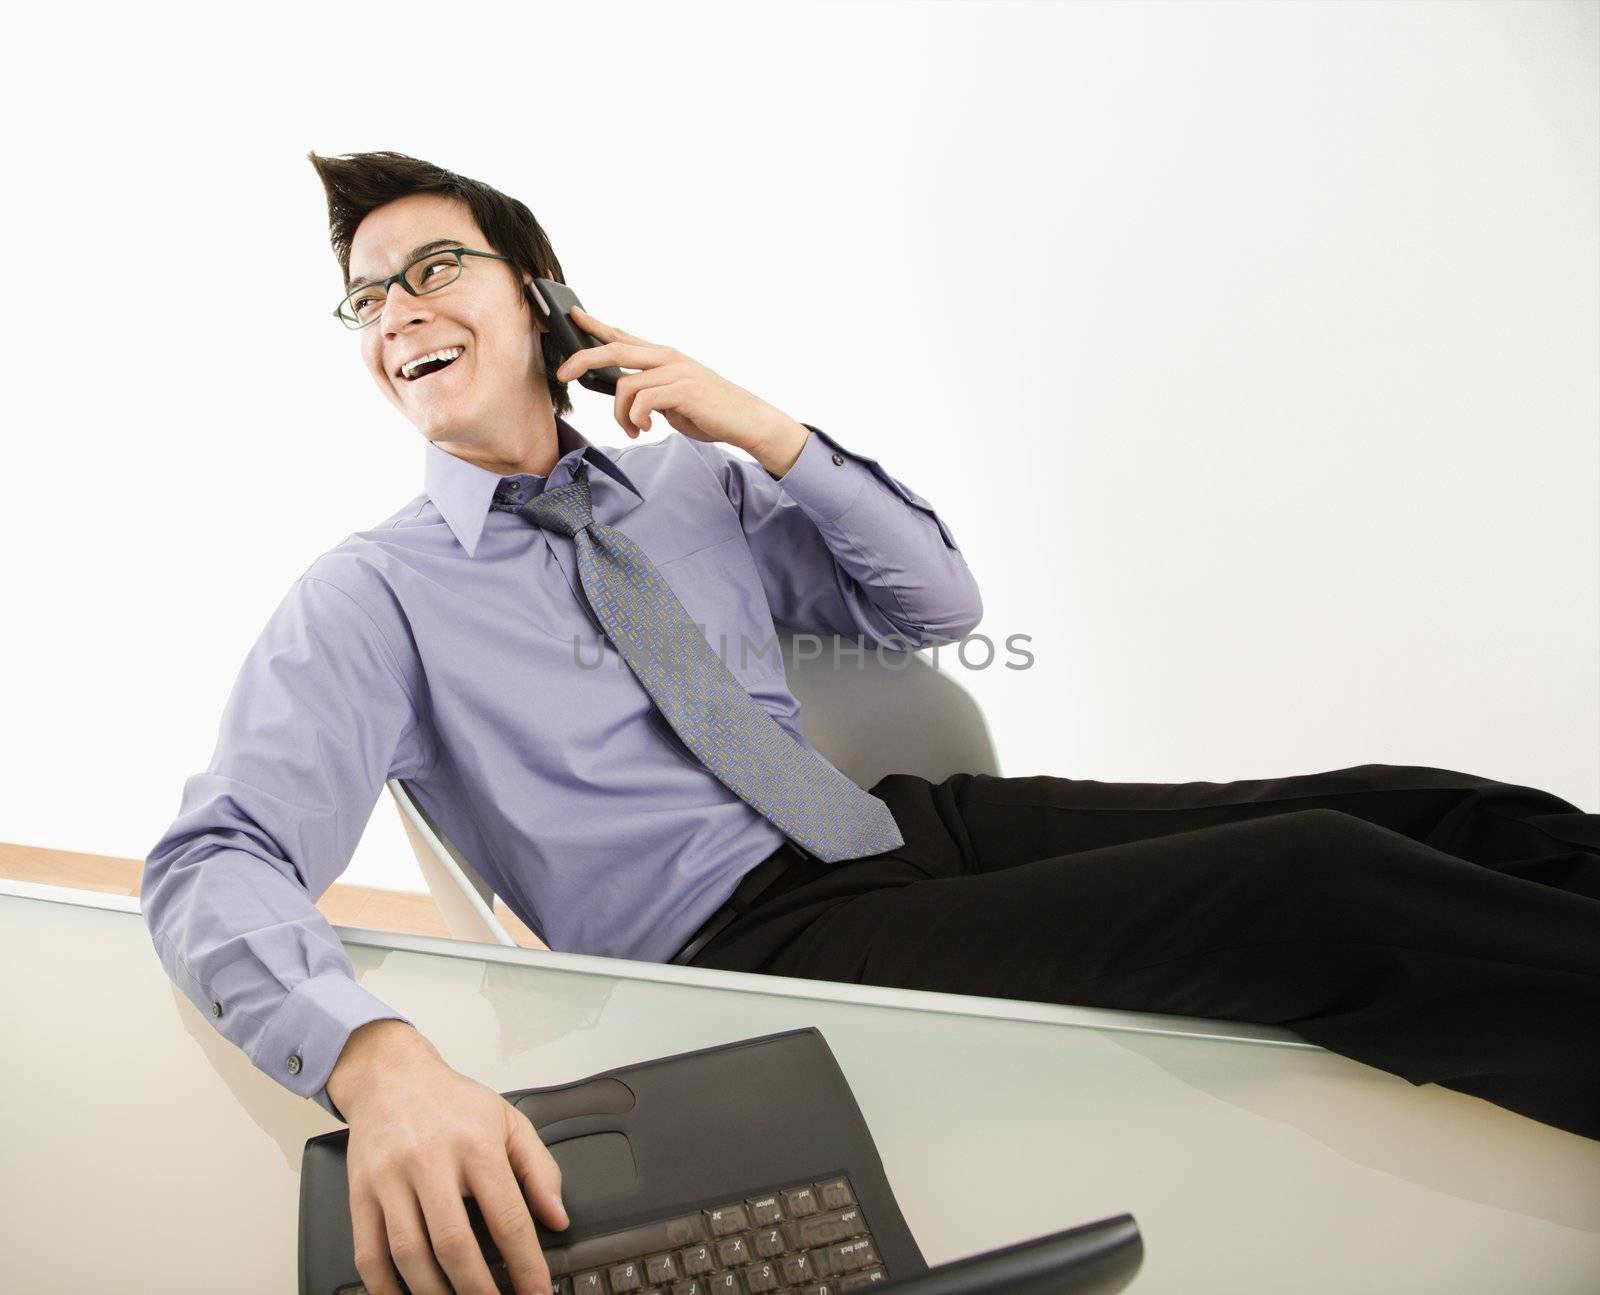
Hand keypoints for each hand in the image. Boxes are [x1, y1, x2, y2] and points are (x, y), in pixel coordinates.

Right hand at [331, 1023, 568, 1294]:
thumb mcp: (509, 1121)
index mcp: (475, 1145)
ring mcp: (390, 1179)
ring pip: (410, 1255)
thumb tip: (558, 1217)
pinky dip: (385, 1288)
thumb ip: (540, 1170)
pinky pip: (368, 1254)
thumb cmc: (453, 1103)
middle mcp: (430, 1162)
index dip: (525, 1265)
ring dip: (435, 1294)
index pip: (507, 1218)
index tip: (537, 1292)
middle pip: (454, 1244)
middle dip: (478, 1290)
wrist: (391, 1077)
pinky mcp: (359, 1193)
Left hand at [555, 306, 806, 463]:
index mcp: (664, 356)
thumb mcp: (673, 397)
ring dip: (619, 414)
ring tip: (633, 429)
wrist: (746, 420)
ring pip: (625, 384)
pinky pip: (642, 401)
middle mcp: (668, 358)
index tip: (571, 315)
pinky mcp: (683, 390)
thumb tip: (624, 396)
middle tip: (563, 375)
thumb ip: (650, 390)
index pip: (623, 335)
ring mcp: (676, 372)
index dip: (595, 324)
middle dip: (583, 359)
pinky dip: (636, 419)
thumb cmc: (710, 411)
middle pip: (615, 348)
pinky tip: (646, 429)